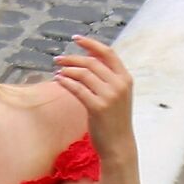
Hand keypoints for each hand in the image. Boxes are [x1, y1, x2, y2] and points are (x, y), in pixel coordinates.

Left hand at [53, 34, 134, 153]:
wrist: (119, 145)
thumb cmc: (115, 120)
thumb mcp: (117, 95)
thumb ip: (107, 77)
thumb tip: (88, 58)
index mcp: (125, 78)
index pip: (108, 53)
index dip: (91, 43)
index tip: (76, 38)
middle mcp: (119, 85)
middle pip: (91, 62)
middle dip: (72, 58)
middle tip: (58, 59)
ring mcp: (109, 96)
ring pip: (83, 74)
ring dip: (67, 70)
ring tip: (58, 72)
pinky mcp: (98, 108)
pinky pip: (77, 89)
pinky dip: (66, 83)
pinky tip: (59, 81)